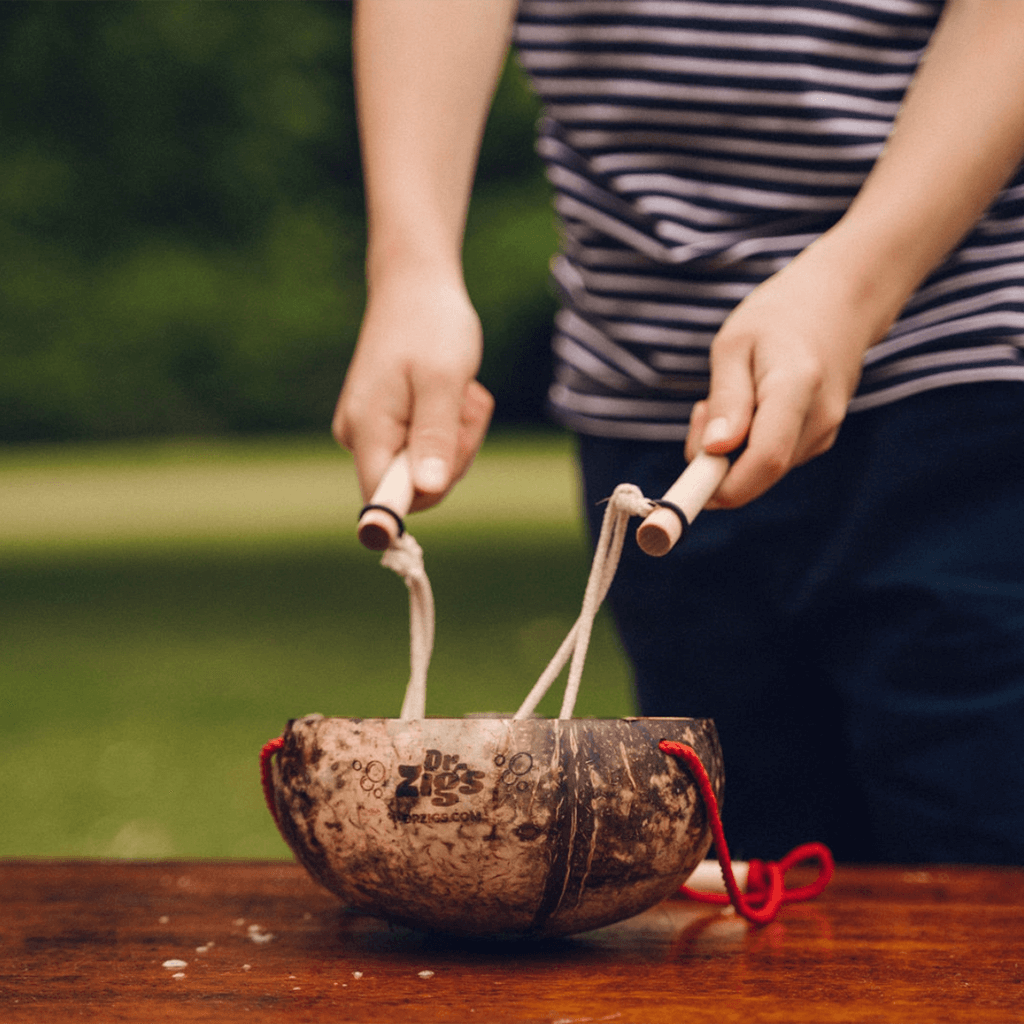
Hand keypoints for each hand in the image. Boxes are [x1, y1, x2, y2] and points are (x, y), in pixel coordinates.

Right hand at [333, 269, 493, 510]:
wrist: (416, 285)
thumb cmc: (431, 326)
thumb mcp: (443, 382)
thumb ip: (434, 438)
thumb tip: (426, 490)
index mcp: (367, 430)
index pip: (384, 500)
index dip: (417, 501)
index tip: (444, 471)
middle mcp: (360, 437)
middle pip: (417, 487)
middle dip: (453, 454)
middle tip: (464, 406)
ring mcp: (374, 432)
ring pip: (428, 467)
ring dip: (457, 435)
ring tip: (458, 391)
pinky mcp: (388, 425)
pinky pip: (428, 447)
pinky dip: (450, 425)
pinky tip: (451, 391)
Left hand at [685, 238, 892, 507]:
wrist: (840, 302)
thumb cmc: (779, 317)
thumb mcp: (734, 345)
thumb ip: (726, 400)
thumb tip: (714, 451)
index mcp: (796, 388)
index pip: (764, 460)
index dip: (722, 487)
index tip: (687, 484)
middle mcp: (818, 419)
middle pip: (757, 474)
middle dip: (715, 462)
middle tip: (701, 409)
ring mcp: (825, 432)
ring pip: (760, 470)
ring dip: (730, 450)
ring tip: (730, 395)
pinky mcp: (819, 439)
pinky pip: (770, 459)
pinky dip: (748, 444)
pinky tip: (750, 403)